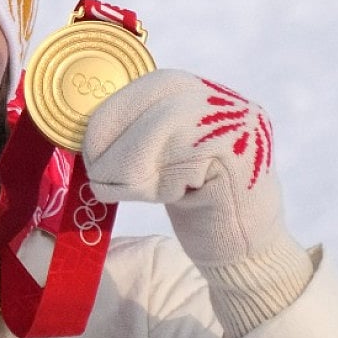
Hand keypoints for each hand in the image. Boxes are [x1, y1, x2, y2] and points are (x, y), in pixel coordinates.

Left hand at [82, 69, 311, 337]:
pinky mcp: (243, 161)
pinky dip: (147, 180)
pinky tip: (144, 197)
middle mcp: (229, 106)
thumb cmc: (200, 208)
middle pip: (160, 95)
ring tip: (113, 189)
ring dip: (125, 161)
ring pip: (165, 124)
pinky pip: (181, 160)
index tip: (90, 144)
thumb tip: (90, 128)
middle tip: (95, 170)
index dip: (115, 110)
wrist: (247, 252)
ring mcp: (241, 129)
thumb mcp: (170, 159)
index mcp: (209, 98)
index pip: (157, 84)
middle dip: (115, 130)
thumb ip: (145, 134)